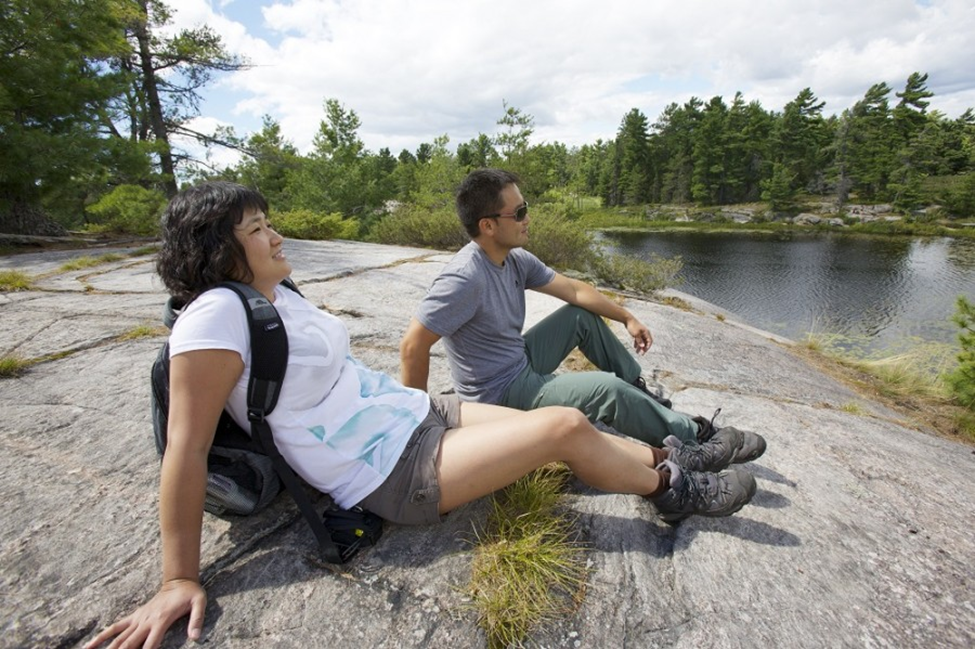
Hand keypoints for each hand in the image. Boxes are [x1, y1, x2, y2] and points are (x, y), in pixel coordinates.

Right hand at [85, 579, 205, 648]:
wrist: (179, 581)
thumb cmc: (190, 594)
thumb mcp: (200, 603)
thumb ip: (197, 620)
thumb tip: (195, 637)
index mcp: (161, 621)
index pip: (150, 645)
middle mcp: (146, 621)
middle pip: (129, 644)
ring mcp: (138, 619)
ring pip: (118, 638)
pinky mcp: (134, 616)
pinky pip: (115, 627)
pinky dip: (102, 637)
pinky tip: (89, 646)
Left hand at [626, 318, 652, 354]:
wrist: (628, 320)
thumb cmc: (632, 326)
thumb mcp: (636, 334)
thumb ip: (639, 341)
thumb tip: (643, 346)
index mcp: (646, 333)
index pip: (649, 342)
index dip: (647, 347)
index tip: (644, 352)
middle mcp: (645, 333)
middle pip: (646, 342)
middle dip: (643, 348)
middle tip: (641, 354)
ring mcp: (641, 333)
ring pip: (642, 341)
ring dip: (640, 347)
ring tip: (637, 352)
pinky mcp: (637, 333)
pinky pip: (638, 339)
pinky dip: (637, 343)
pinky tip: (634, 347)